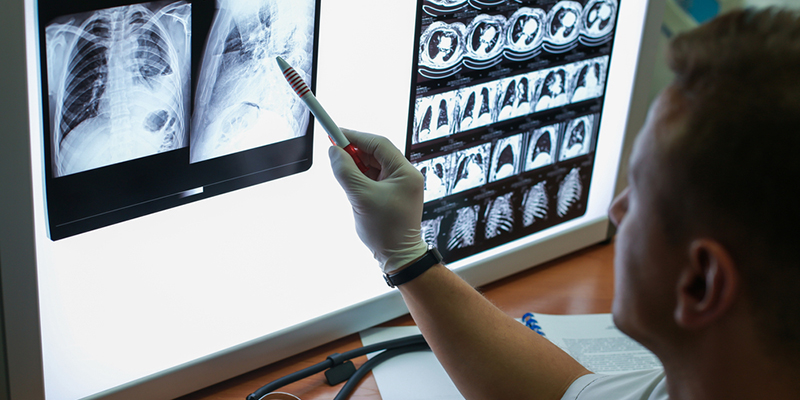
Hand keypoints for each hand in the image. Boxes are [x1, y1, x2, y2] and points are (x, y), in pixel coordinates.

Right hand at [328, 128, 428, 272]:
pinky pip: (374, 178)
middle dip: (354, 153)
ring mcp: (400, 185)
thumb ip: (346, 171)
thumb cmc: (385, 231)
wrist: (398, 256)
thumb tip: (334, 152)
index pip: (379, 144)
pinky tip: (352, 188)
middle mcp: (406, 175)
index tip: (335, 133)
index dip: (355, 137)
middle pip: (376, 153)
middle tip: (334, 153)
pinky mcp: (392, 194)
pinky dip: (360, 179)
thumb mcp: (360, 197)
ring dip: (356, 168)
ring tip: (345, 180)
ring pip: (373, 166)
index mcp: (406, 172)